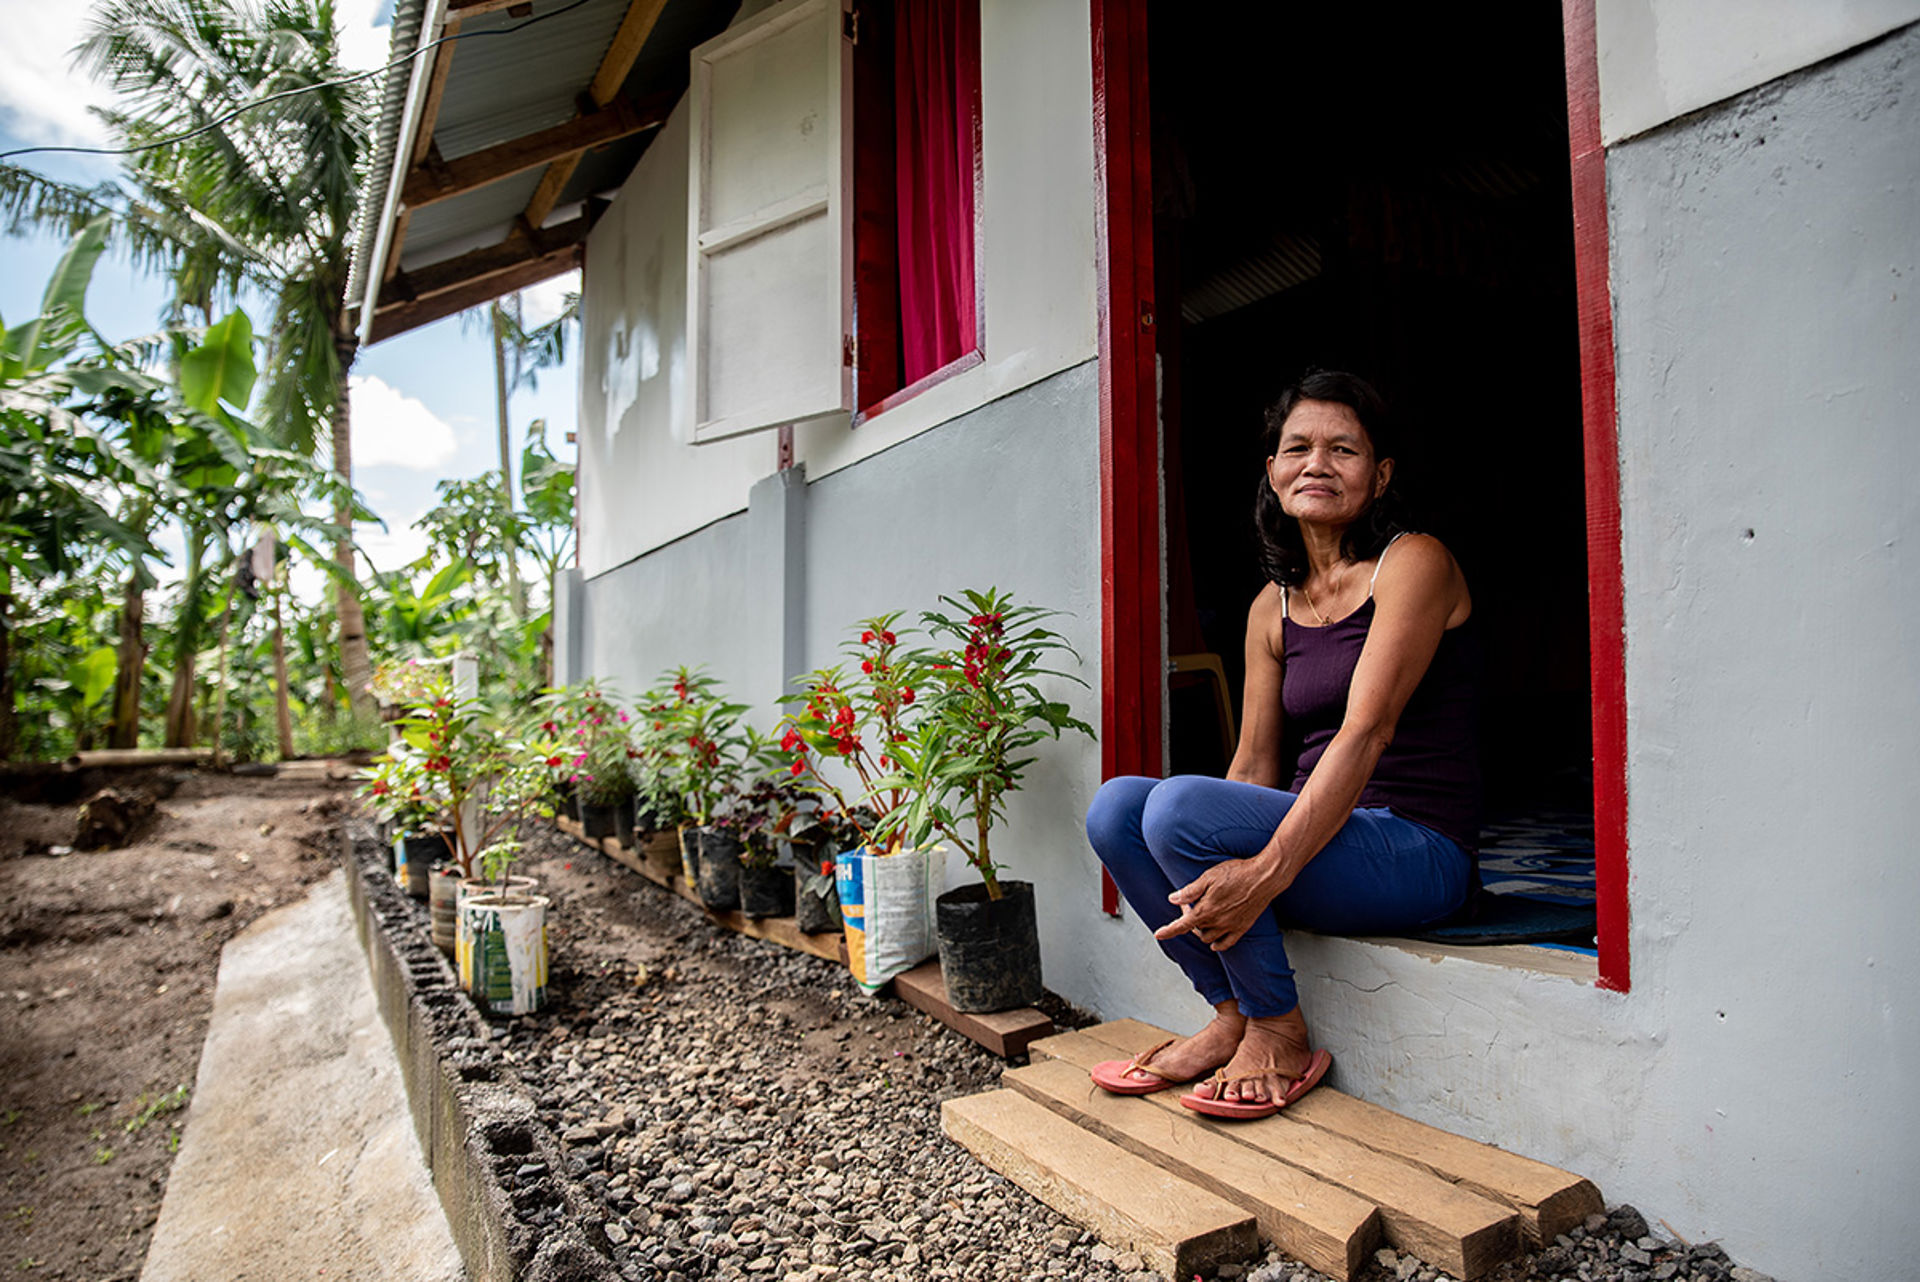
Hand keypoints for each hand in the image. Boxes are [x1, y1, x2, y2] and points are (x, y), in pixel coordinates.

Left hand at [1153, 857, 1284, 951]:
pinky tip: (1215, 939)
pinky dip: (1217, 944)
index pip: (1182, 925)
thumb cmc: (1238, 873)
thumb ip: (1190, 891)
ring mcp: (1231, 926)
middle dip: (1188, 919)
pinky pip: (1226, 943)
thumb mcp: (1209, 877)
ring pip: (1209, 938)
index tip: (1159, 935)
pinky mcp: (1243, 927)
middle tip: (1190, 904)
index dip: (1169, 930)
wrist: (1265, 877)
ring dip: (1201, 930)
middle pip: (1195, 929)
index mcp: (1206, 910)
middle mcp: (1217, 922)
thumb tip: (1173, 899)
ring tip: (1203, 916)